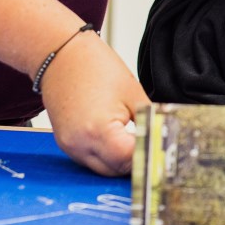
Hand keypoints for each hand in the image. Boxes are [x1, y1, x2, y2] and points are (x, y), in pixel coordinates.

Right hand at [38, 28, 148, 175]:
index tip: (161, 147)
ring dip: (120, 160)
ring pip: (103, 169)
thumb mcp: (132, 92)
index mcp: (99, 131)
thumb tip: (163, 137)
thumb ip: (149, 120)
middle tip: (152, 144)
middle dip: (136, 160)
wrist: (61, 54)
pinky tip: (116, 136)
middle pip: (116, 170)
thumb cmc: (95, 66)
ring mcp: (70, 146)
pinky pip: (90, 159)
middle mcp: (80, 144)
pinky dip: (105, 154)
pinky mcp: (66, 143)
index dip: (148, 154)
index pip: (130, 160)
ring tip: (134, 138)